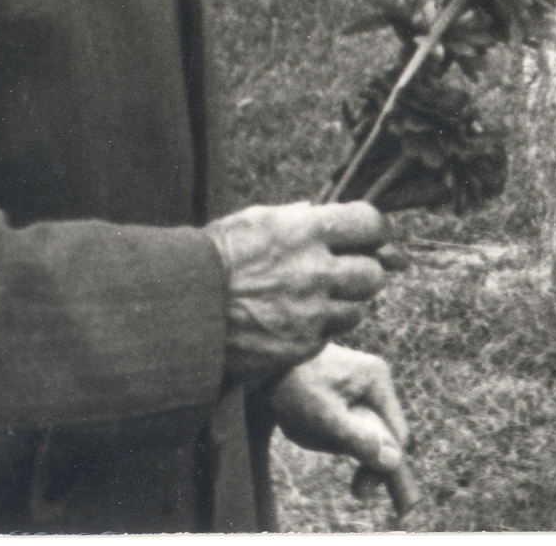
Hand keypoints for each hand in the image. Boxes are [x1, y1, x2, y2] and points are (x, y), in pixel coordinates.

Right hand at [202, 201, 389, 384]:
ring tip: (313, 301)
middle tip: (342, 274)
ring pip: (358, 308)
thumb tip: (321, 212)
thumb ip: (296, 218)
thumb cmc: (212, 260)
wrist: (181, 311)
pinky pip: (330, 335)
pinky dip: (319, 329)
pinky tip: (294, 322)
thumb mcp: (253, 222)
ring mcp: (312, 311)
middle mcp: (317, 270)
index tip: (371, 238)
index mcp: (307, 230)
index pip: (372, 224)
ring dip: (343, 305)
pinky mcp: (303, 344)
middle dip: (361, 273)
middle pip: (373, 273)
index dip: (375, 232)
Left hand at [269, 344, 420, 512]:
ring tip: (301, 425)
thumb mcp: (325, 417)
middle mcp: (372, 383)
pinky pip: (341, 425)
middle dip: (351, 449)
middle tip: (343, 476)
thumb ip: (359, 440)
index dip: (384, 463)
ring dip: (332, 441)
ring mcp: (356, 388)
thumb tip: (393, 462)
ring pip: (357, 432)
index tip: (362, 490)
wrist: (261, 359)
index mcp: (376, 380)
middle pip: (378, 434)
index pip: (397, 433)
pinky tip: (300, 422)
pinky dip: (323, 433)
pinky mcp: (338, 394)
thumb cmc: (293, 383)